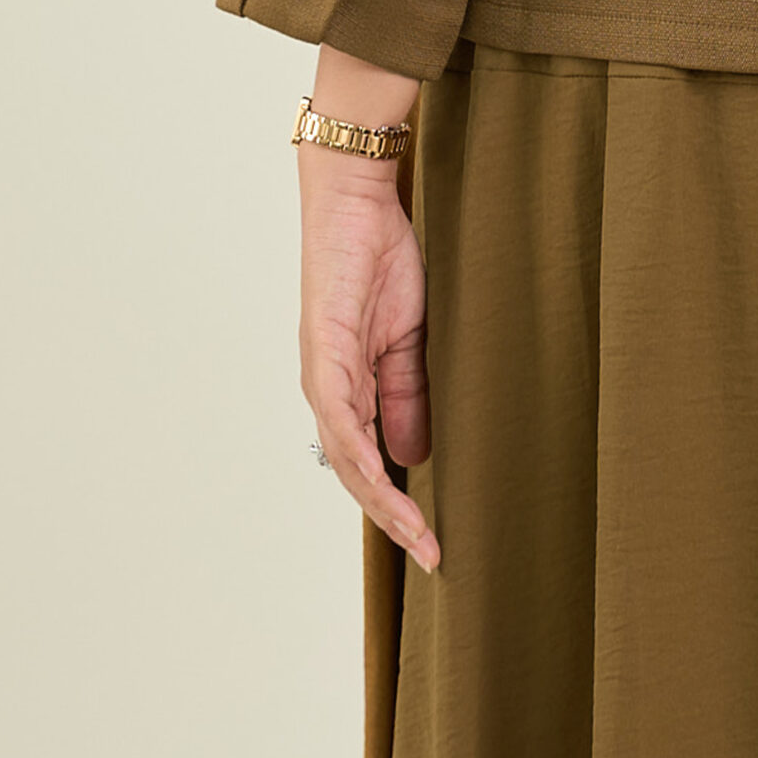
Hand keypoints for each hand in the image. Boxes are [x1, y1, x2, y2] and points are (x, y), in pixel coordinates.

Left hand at [296, 49, 437, 570]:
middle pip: (355, 472)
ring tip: (416, 532)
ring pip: (346, 456)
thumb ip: (408, 392)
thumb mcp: (409, 338)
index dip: (399, 504)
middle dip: (393, 517)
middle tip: (431, 553)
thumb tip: (412, 454)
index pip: (372, 461)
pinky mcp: (324, 353)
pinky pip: (341, 417)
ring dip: (380, 498)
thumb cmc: (383, 260)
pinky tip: (383, 477)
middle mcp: (328, 389)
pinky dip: (360, 452)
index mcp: (350, 386)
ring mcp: (323, 374)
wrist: (360, 203)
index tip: (434, 542)